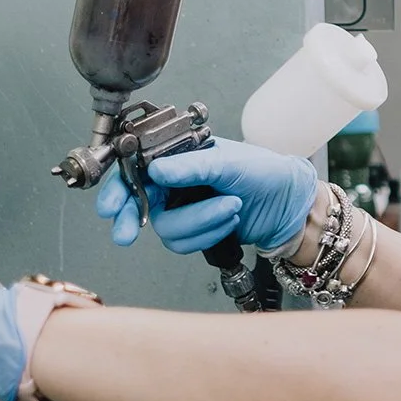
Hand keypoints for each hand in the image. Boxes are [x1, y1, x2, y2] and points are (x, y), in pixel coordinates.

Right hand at [96, 136, 318, 255]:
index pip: (136, 171)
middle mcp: (175, 183)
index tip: (111, 206)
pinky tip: (229, 219)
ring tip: (230, 206)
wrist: (289, 203)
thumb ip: (191, 167)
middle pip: (137, 205)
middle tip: (126, 234)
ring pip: (166, 228)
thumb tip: (156, 170)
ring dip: (200, 222)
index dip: (118, 189)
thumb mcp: (229, 162)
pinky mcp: (196, 230)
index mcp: (178, 157)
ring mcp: (184, 208)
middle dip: (132, 219)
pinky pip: (184, 243)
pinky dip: (209, 233)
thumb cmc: (265, 172)